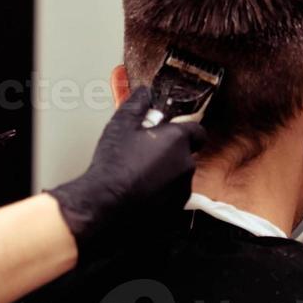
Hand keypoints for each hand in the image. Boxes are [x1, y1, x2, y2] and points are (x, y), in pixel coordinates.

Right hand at [44, 86, 206, 257]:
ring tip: (139, 173)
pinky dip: (161, 192)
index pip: (197, 131)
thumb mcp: (121, 124)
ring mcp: (182, 189)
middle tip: (144, 151)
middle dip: (169, 151)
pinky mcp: (175, 209)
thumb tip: (144, 92)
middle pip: (185, 153)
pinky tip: (140, 189)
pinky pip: (172, 195)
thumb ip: (137, 104)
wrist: (105, 203)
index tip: (167, 132)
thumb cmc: (114, 164)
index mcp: (177, 140)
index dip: (183, 130)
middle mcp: (186, 164)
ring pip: (179, 175)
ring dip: (166, 172)